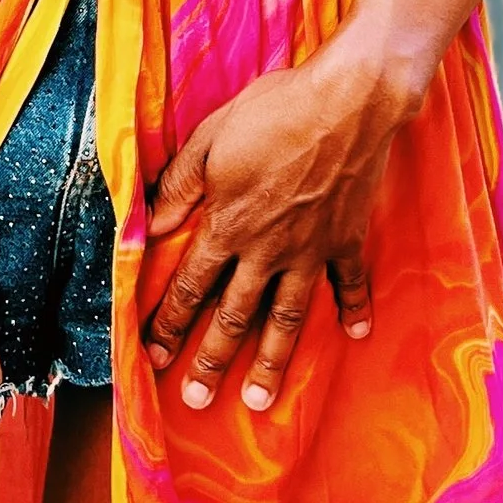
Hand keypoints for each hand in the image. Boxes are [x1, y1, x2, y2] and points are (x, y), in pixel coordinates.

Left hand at [144, 0, 502, 413]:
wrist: (350, 100)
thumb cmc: (275, 109)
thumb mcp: (211, 137)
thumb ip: (179, 185)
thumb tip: (147, 227)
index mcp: (230, 224)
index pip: (190, 286)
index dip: (169, 323)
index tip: (152, 357)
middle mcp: (268, 249)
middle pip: (235, 316)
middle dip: (210, 362)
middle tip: (195, 402)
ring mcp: (311, 249)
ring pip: (287, 319)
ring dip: (271, 362)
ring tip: (260, 400)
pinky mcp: (347, 237)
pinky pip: (350, 282)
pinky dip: (354, 309)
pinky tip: (355, 336)